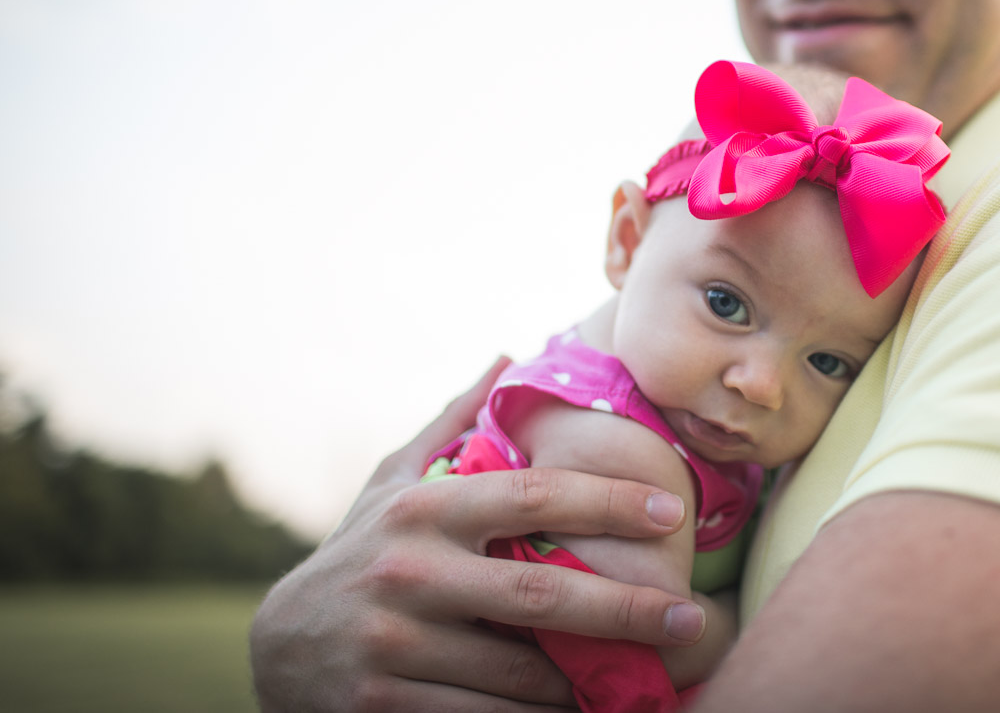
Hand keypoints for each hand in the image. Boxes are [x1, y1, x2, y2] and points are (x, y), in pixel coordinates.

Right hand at [249, 360, 706, 711]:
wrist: (275, 649)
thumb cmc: (358, 554)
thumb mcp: (392, 483)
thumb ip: (451, 423)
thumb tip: (505, 356)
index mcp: (424, 512)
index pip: (533, 498)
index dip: (608, 503)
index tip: (671, 514)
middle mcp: (408, 572)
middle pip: (541, 592)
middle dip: (627, 607)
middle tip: (690, 614)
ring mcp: (393, 644)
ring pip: (520, 670)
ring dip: (590, 677)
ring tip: (652, 671)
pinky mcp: (382, 705)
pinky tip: (581, 712)